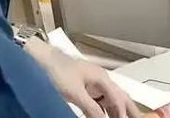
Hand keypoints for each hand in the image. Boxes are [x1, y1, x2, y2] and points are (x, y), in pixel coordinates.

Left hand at [25, 38, 141, 117]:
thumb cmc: (56, 70)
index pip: (119, 100)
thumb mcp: (74, 92)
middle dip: (130, 111)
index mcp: (101, 77)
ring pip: (111, 100)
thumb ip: (91, 108)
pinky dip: (105, 111)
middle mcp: (100, 79)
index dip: (124, 116)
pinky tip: (105, 117)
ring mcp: (92, 82)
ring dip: (118, 112)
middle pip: (120, 97)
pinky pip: (100, 101)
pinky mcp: (84, 87)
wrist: (39, 59)